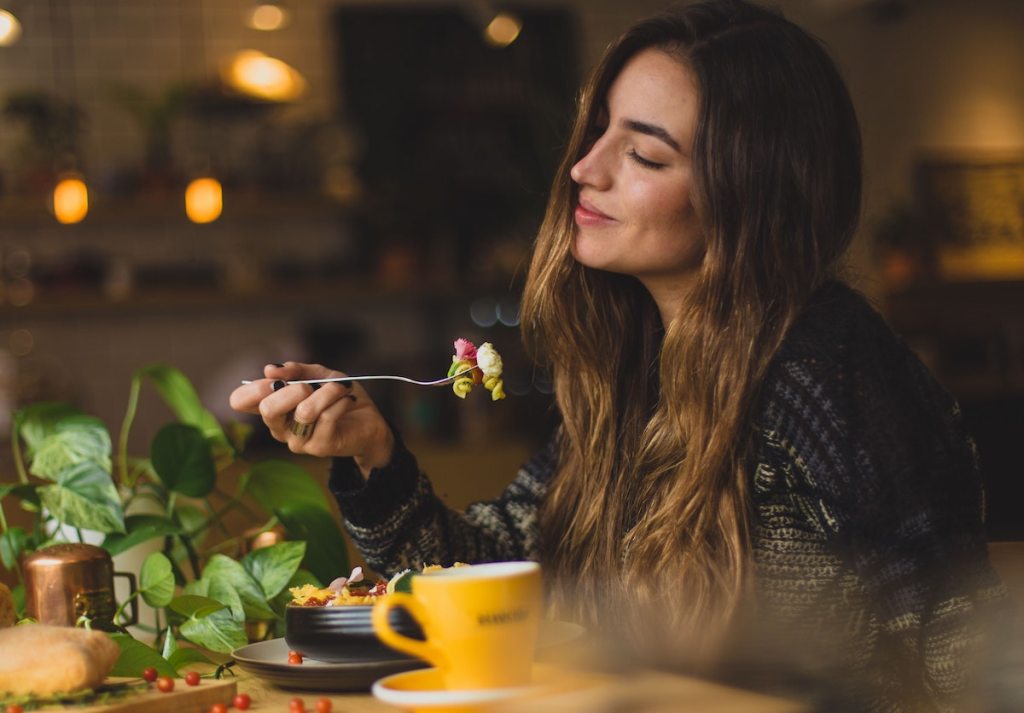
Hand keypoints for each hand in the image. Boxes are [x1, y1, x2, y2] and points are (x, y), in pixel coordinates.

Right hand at [228, 362, 393, 477]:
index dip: (253, 387)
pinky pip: (327, 417)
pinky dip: (341, 401)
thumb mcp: (318, 375)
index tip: (275, 379)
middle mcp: (279, 427)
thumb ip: (296, 370)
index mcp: (273, 407)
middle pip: (268, 409)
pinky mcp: (319, 447)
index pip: (240, 401)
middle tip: (311, 385)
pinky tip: (348, 400)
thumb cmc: (338, 397)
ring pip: (304, 411)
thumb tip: (270, 369)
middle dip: (293, 389)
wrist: (369, 421)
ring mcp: (297, 441)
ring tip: (341, 388)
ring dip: (327, 392)